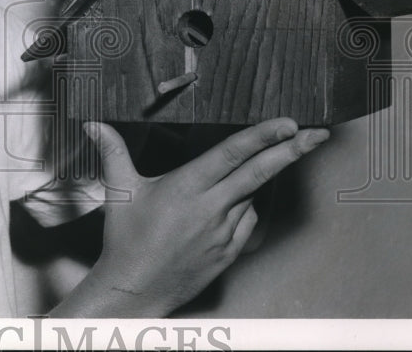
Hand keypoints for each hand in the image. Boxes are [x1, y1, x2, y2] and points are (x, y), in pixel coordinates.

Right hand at [79, 117, 328, 316]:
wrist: (135, 290)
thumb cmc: (126, 239)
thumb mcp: (120, 190)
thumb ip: (112, 151)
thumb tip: (94, 125)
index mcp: (187, 187)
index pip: (233, 154)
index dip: (263, 136)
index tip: (288, 122)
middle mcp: (211, 208)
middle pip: (259, 173)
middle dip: (292, 151)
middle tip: (317, 133)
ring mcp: (224, 232)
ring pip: (253, 197)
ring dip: (264, 178)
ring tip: (275, 158)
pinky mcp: (229, 252)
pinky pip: (247, 222)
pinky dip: (248, 206)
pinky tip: (240, 199)